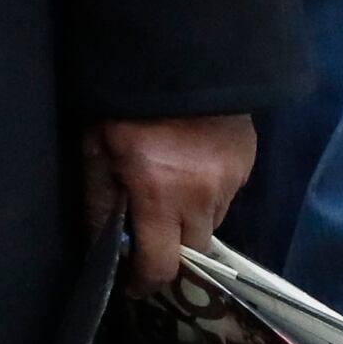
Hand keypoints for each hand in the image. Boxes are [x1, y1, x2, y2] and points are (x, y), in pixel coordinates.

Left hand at [84, 112, 255, 290]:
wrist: (179, 57)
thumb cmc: (123, 103)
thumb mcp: (95, 148)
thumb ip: (98, 199)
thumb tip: (99, 242)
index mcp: (160, 195)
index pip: (162, 264)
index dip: (147, 282)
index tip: (136, 285)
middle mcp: (202, 196)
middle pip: (193, 248)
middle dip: (171, 248)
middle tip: (150, 233)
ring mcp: (231, 181)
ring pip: (212, 222)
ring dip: (190, 219)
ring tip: (168, 192)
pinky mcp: (247, 164)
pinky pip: (226, 194)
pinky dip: (207, 192)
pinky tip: (189, 168)